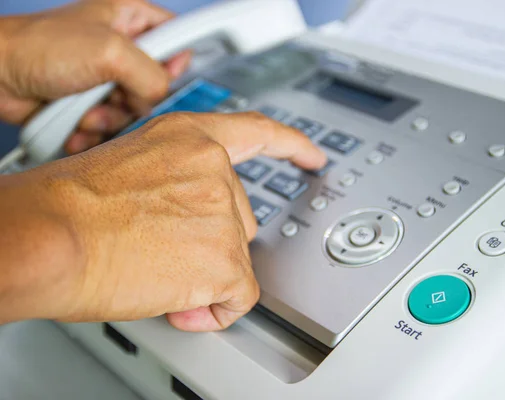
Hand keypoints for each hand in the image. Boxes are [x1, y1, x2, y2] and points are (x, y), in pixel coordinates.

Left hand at [0, 0, 189, 153]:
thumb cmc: (38, 48)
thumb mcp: (109, 52)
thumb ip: (151, 74)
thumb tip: (162, 95)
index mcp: (129, 18)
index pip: (177, 36)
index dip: (176, 60)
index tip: (164, 76)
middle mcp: (120, 48)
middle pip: (157, 83)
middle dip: (135, 98)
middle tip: (113, 93)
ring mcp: (106, 78)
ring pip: (134, 110)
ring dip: (111, 118)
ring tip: (85, 110)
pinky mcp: (91, 103)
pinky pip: (112, 125)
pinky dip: (95, 131)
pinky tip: (77, 124)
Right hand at [0, 112, 325, 330]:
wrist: (47, 236)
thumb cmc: (65, 207)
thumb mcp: (128, 167)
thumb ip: (173, 183)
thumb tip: (185, 226)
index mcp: (188, 138)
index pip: (256, 134)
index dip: (290, 146)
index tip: (312, 156)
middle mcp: (213, 169)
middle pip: (239, 220)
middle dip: (209, 243)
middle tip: (160, 251)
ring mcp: (222, 212)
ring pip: (233, 259)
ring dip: (201, 275)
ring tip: (151, 271)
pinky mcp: (224, 258)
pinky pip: (238, 296)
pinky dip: (214, 309)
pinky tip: (179, 302)